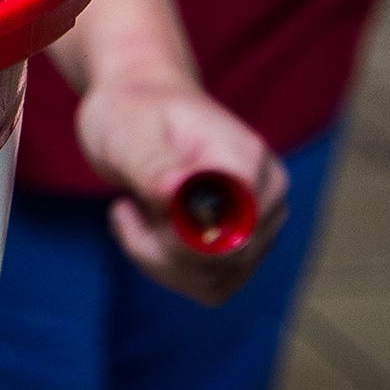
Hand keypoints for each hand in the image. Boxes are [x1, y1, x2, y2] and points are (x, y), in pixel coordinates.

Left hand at [74, 77, 287, 305]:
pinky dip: (170, 268)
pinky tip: (149, 231)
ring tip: (134, 215)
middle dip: (158, 250)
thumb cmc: (130, 113)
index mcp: (245, 159)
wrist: (140, 103)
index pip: (232, 232)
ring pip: (216, 282)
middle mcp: (267, 193)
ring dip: (159, 260)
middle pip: (223, 263)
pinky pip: (213, 285)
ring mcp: (261, 221)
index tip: (134, 205)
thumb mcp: (126, 133)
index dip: (180, 238)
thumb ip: (153, 165)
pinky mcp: (244, 243)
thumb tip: (177, 191)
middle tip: (123, 210)